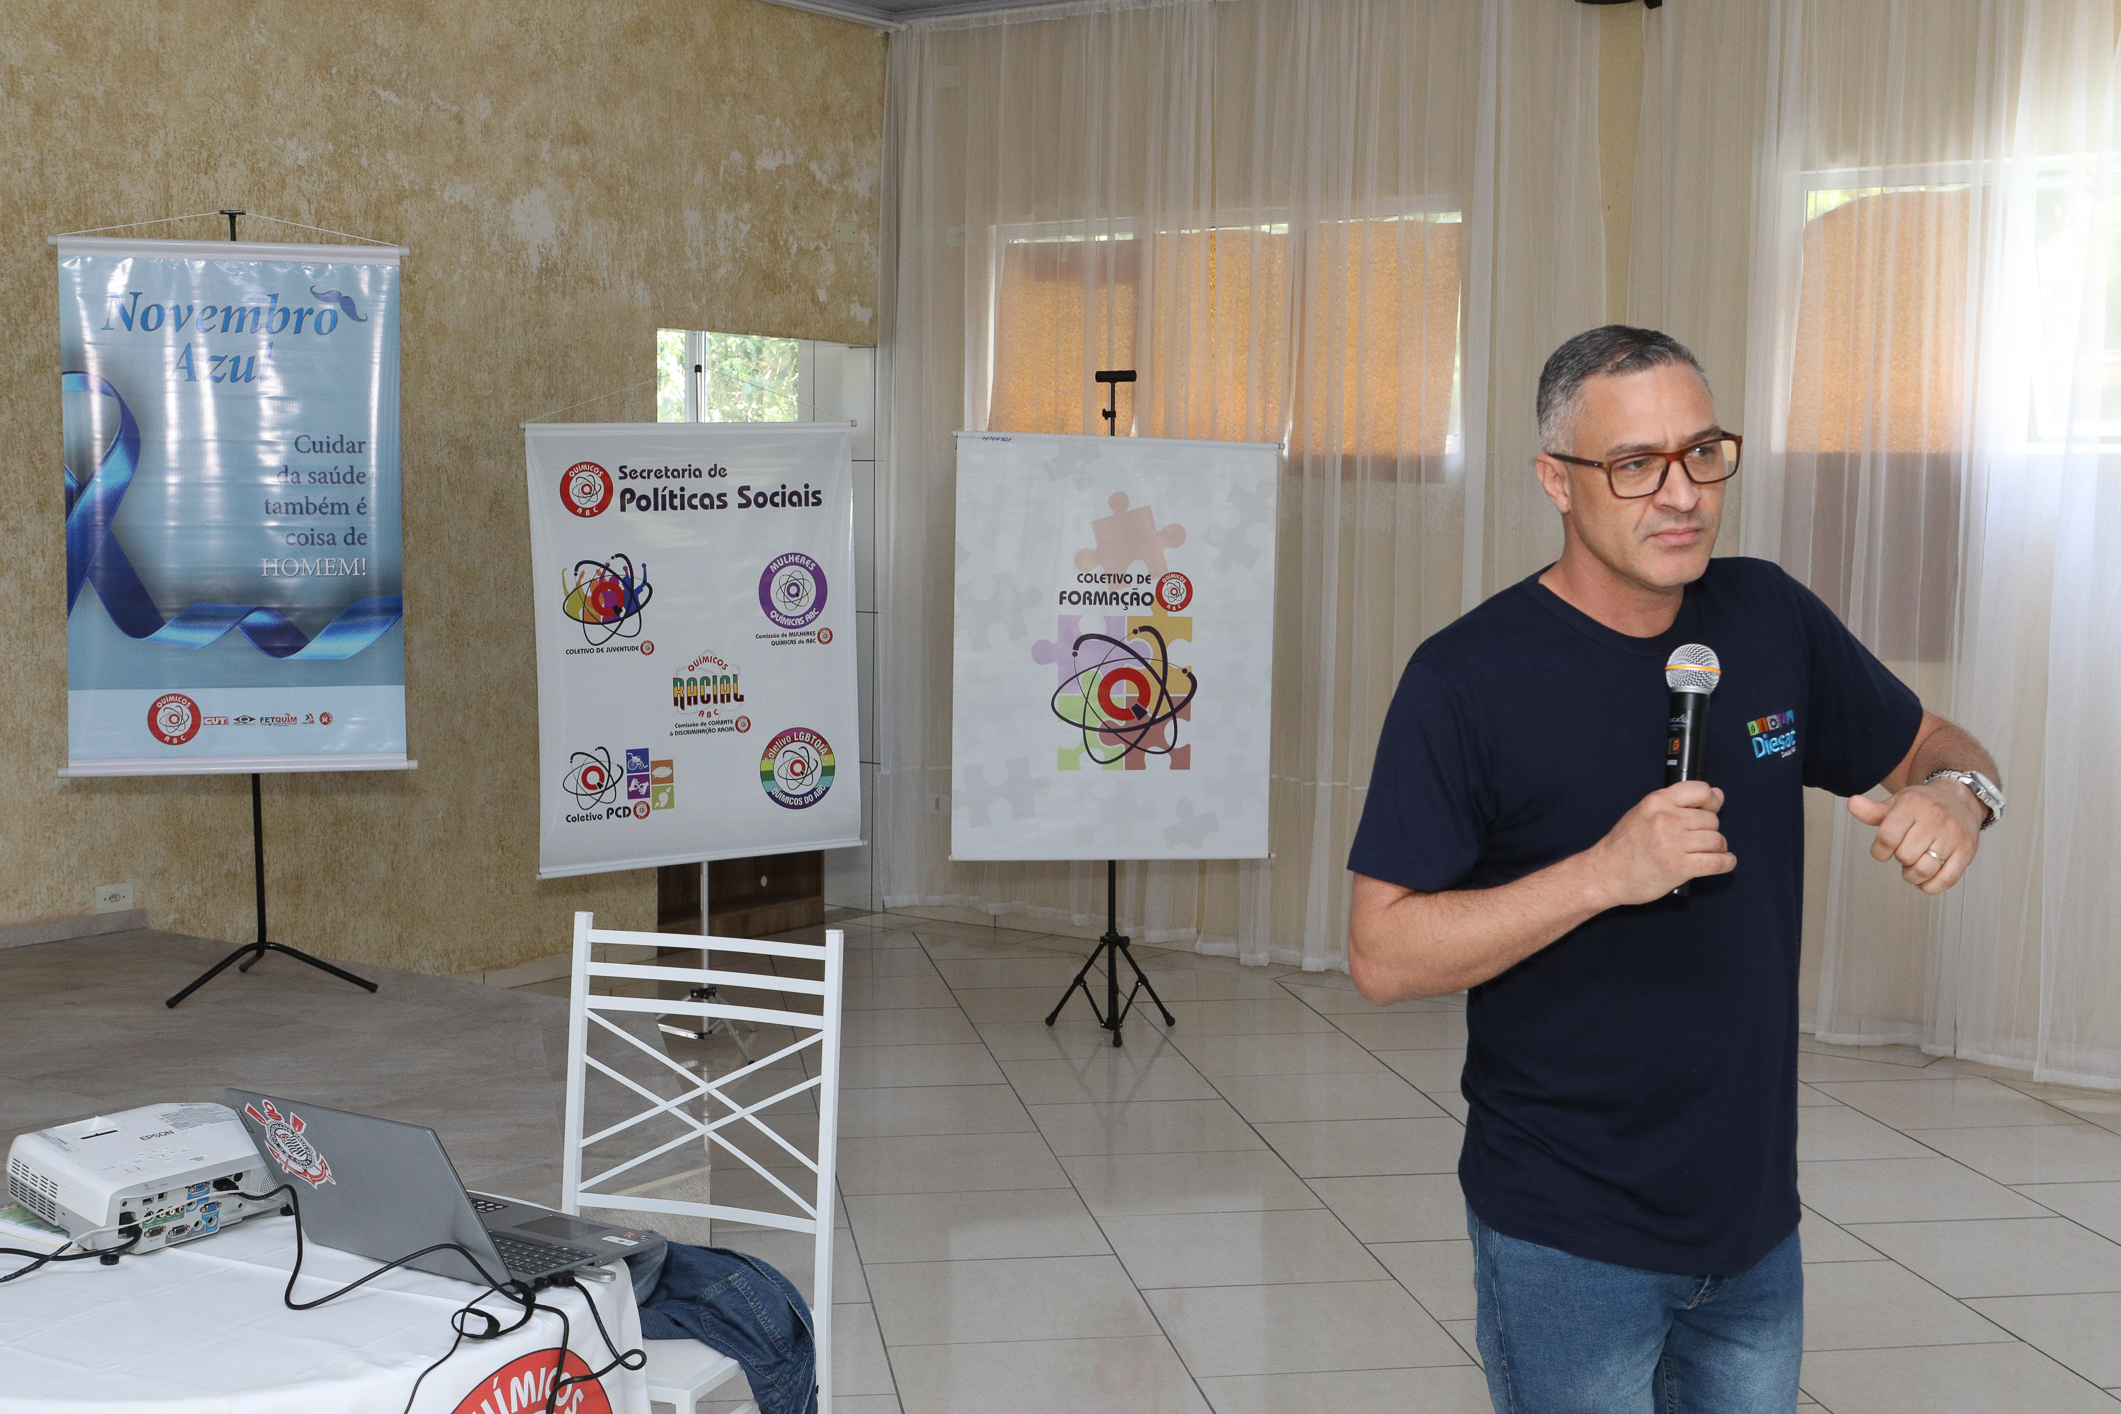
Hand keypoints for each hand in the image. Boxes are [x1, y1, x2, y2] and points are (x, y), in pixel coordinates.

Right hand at [1587, 781, 1735, 906]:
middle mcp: (1666, 819)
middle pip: (1711, 819)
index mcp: (1657, 801)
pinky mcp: (1679, 867)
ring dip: (1717, 848)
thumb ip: (1679, 803)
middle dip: (1709, 831)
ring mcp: (1673, 843)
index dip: (1710, 802)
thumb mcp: (1645, 813)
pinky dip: (1726, 863)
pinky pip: (1717, 862)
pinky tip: (1722, 863)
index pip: (1701, 790)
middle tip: (1696, 841)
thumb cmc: (1624, 845)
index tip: (1707, 811)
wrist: (1605, 873)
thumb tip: (1718, 794)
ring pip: (1717, 840)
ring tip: (1706, 854)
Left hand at [1847, 783, 1982, 894]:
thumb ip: (1872, 811)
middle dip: (1899, 860)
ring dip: (1913, 875)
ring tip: (1914, 865)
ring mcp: (1952, 835)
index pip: (1887, 839)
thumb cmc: (1923, 805)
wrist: (1959, 799)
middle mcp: (1934, 818)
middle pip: (1905, 856)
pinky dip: (1931, 886)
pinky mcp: (1967, 851)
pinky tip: (1926, 879)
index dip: (1879, 852)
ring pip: (1924, 870)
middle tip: (1904, 853)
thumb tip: (1852, 804)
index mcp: (1912, 805)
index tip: (1883, 851)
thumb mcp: (1896, 803)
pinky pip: (1947, 880)